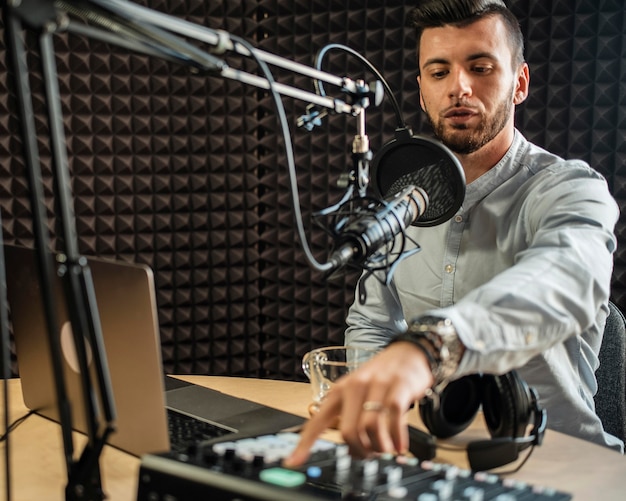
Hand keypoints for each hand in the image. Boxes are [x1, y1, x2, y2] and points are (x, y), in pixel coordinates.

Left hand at [283, 342, 434, 466]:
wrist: (407, 353)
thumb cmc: (380, 378)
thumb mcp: (357, 392)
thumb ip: (351, 418)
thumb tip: (351, 451)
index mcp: (339, 390)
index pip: (317, 421)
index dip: (305, 444)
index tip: (293, 462)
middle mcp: (355, 386)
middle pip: (348, 431)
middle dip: (360, 451)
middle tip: (370, 454)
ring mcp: (377, 386)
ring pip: (370, 428)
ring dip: (379, 447)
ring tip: (385, 449)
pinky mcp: (399, 387)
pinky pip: (394, 418)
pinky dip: (397, 438)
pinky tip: (399, 445)